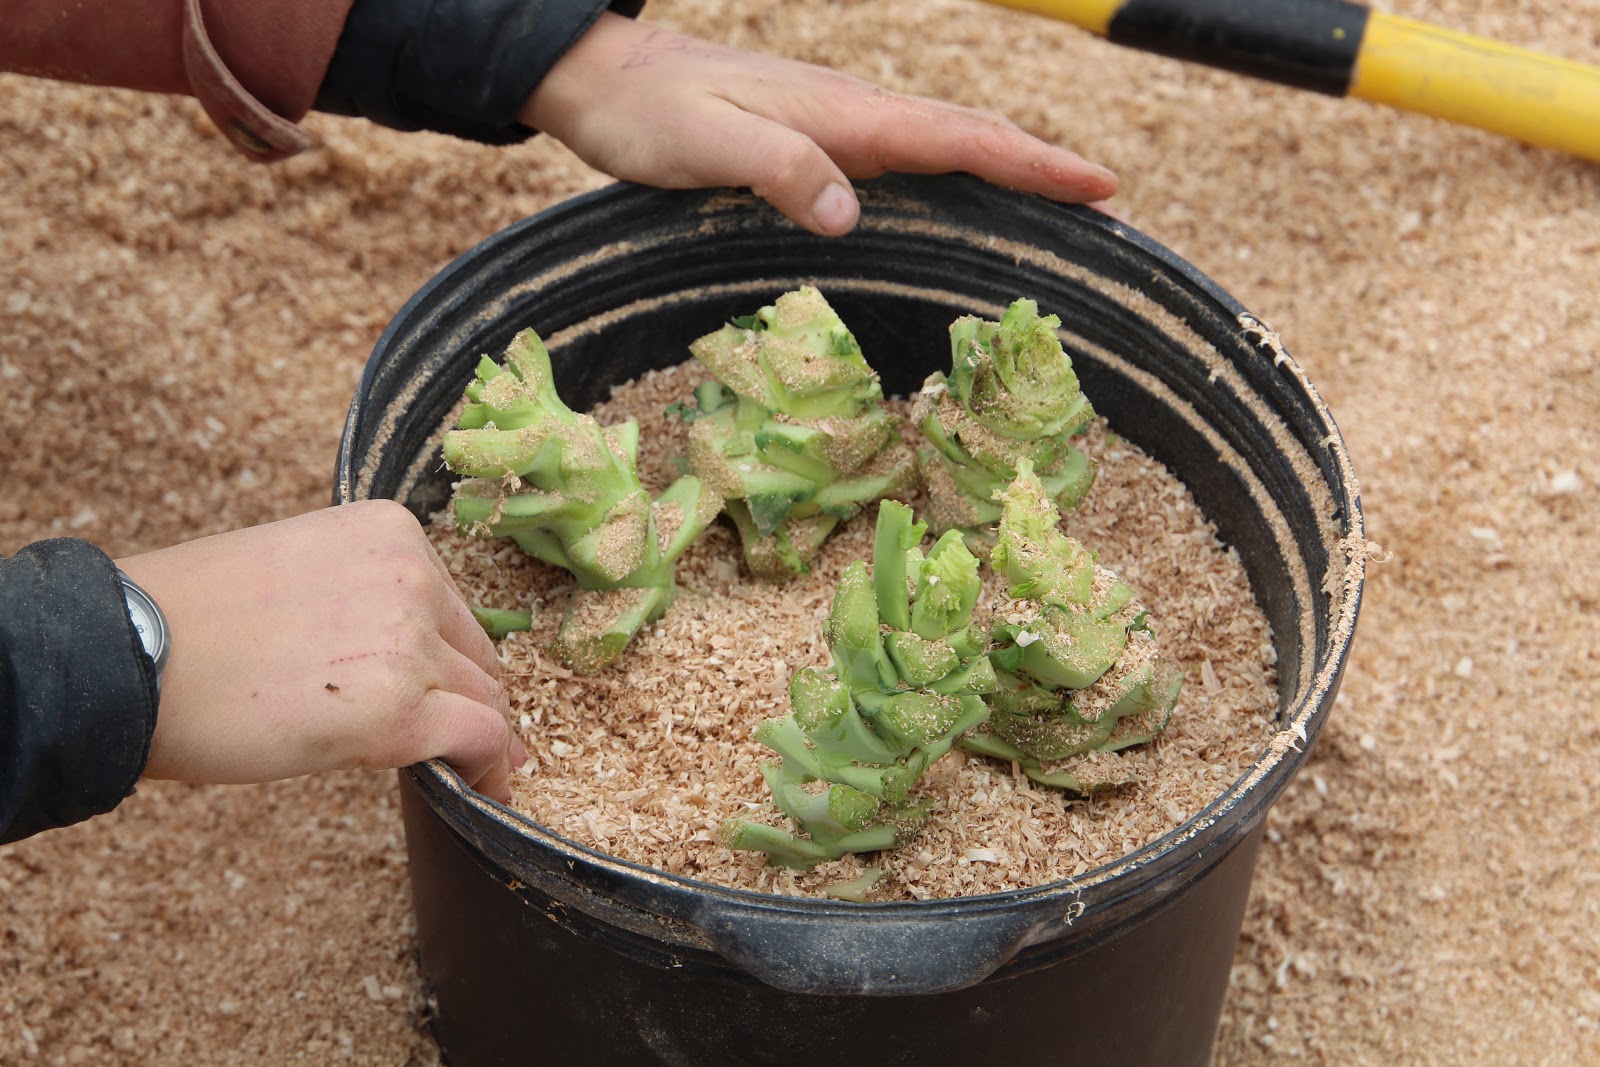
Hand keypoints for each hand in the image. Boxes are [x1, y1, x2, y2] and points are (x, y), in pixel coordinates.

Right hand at [116, 501, 523, 800]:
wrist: (125, 658)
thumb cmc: (185, 624)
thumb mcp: (296, 576)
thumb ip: (361, 603)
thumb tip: (405, 663)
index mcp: (387, 532)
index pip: (450, 606)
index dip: (450, 659)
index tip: (450, 695)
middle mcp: (412, 576)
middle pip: (474, 654)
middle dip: (469, 701)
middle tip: (463, 747)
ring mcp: (409, 642)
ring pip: (485, 699)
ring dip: (478, 739)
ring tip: (469, 774)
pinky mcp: (399, 712)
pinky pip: (481, 740)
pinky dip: (491, 772)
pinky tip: (484, 793)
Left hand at [521, 13, 1117, 236]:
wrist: (602, 77)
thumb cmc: (648, 115)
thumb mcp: (708, 145)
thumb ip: (782, 172)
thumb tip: (853, 216)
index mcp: (842, 116)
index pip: (957, 137)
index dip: (1031, 162)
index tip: (1098, 184)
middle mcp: (852, 115)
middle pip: (967, 137)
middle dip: (1040, 167)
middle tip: (1104, 204)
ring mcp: (837, 124)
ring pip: (940, 146)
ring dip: (1005, 169)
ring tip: (1058, 205)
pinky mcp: (816, 139)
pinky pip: (904, 158)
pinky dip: (952, 173)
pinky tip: (958, 198)